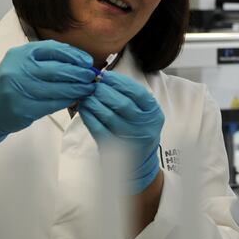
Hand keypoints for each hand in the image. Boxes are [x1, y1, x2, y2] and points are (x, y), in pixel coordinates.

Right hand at [0, 40, 95, 144]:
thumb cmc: (12, 82)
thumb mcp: (24, 62)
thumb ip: (49, 59)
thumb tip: (82, 62)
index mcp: (21, 54)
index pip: (53, 50)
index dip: (74, 55)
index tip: (87, 61)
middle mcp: (18, 69)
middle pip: (58, 70)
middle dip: (79, 73)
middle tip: (91, 76)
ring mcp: (19, 90)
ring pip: (57, 89)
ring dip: (77, 89)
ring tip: (88, 88)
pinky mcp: (23, 108)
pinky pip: (52, 104)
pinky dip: (67, 101)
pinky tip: (75, 99)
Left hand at [78, 71, 164, 193]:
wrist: (140, 163)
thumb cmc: (140, 131)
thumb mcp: (146, 114)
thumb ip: (132, 97)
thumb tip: (107, 79)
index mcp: (154, 114)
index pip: (137, 93)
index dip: (119, 82)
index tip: (106, 76)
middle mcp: (144, 126)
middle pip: (122, 104)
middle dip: (104, 91)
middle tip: (94, 85)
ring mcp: (130, 139)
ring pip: (108, 116)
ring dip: (94, 102)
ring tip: (87, 95)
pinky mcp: (114, 148)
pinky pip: (98, 129)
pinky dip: (89, 117)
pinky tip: (84, 108)